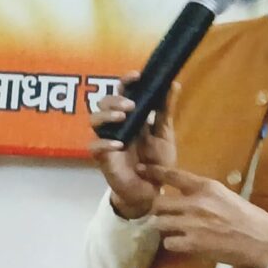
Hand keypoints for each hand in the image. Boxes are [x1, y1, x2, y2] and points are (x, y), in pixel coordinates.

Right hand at [90, 90, 177, 219]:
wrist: (150, 191)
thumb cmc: (155, 162)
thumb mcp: (164, 134)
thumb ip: (166, 110)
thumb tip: (173, 83)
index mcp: (131, 116)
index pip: (123, 92)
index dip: (126, 82)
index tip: (136, 76)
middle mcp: (116, 125)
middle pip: (104, 102)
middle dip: (115, 100)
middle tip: (130, 106)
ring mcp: (107, 140)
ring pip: (94, 120)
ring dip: (107, 116)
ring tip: (122, 118)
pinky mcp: (102, 157)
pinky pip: (95, 146)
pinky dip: (105, 142)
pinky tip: (118, 144)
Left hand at [151, 167, 267, 267]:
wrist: (263, 241)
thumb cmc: (248, 217)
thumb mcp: (225, 196)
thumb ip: (204, 193)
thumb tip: (186, 194)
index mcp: (206, 187)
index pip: (174, 175)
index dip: (154, 172)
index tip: (141, 170)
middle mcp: (195, 202)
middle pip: (158, 203)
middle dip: (159, 210)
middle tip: (166, 215)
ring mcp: (192, 224)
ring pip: (159, 223)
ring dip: (165, 228)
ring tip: (175, 230)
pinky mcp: (192, 243)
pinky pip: (168, 243)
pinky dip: (173, 244)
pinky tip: (183, 244)